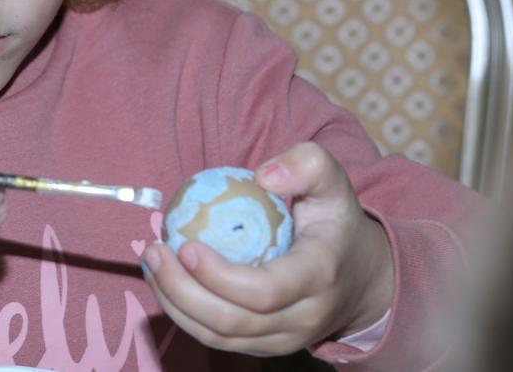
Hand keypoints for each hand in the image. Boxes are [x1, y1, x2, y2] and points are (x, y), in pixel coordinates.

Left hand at [142, 142, 392, 356]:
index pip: (264, 292)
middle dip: (182, 292)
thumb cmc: (335, 222)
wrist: (362, 278)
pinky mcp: (266, 347)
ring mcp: (285, 339)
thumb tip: (263, 175)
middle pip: (233, 321)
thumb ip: (306, 164)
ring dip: (175, 304)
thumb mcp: (332, 182)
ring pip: (220, 337)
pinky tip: (163, 281)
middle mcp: (304, 318)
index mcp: (319, 276)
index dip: (219, 277)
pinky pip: (218, 339)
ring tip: (150, 264)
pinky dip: (184, 315)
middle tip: (153, 252)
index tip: (186, 245)